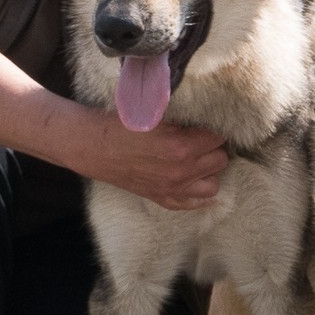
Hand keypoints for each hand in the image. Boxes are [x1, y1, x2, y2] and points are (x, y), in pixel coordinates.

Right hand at [74, 109, 228, 209]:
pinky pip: (193, 204)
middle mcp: (181, 172)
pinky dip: (198, 193)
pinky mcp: (162, 199)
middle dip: (213, 148)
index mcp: (181, 147)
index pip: (218, 137)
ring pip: (213, 185)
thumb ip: (184, 114)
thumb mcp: (155, 112)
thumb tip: (208, 110)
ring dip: (209, 171)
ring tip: (199, 159)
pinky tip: (193, 179)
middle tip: (201, 139)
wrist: (94, 147)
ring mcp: (172, 189)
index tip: (206, 124)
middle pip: (220, 160)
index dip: (213, 128)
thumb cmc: (122, 124)